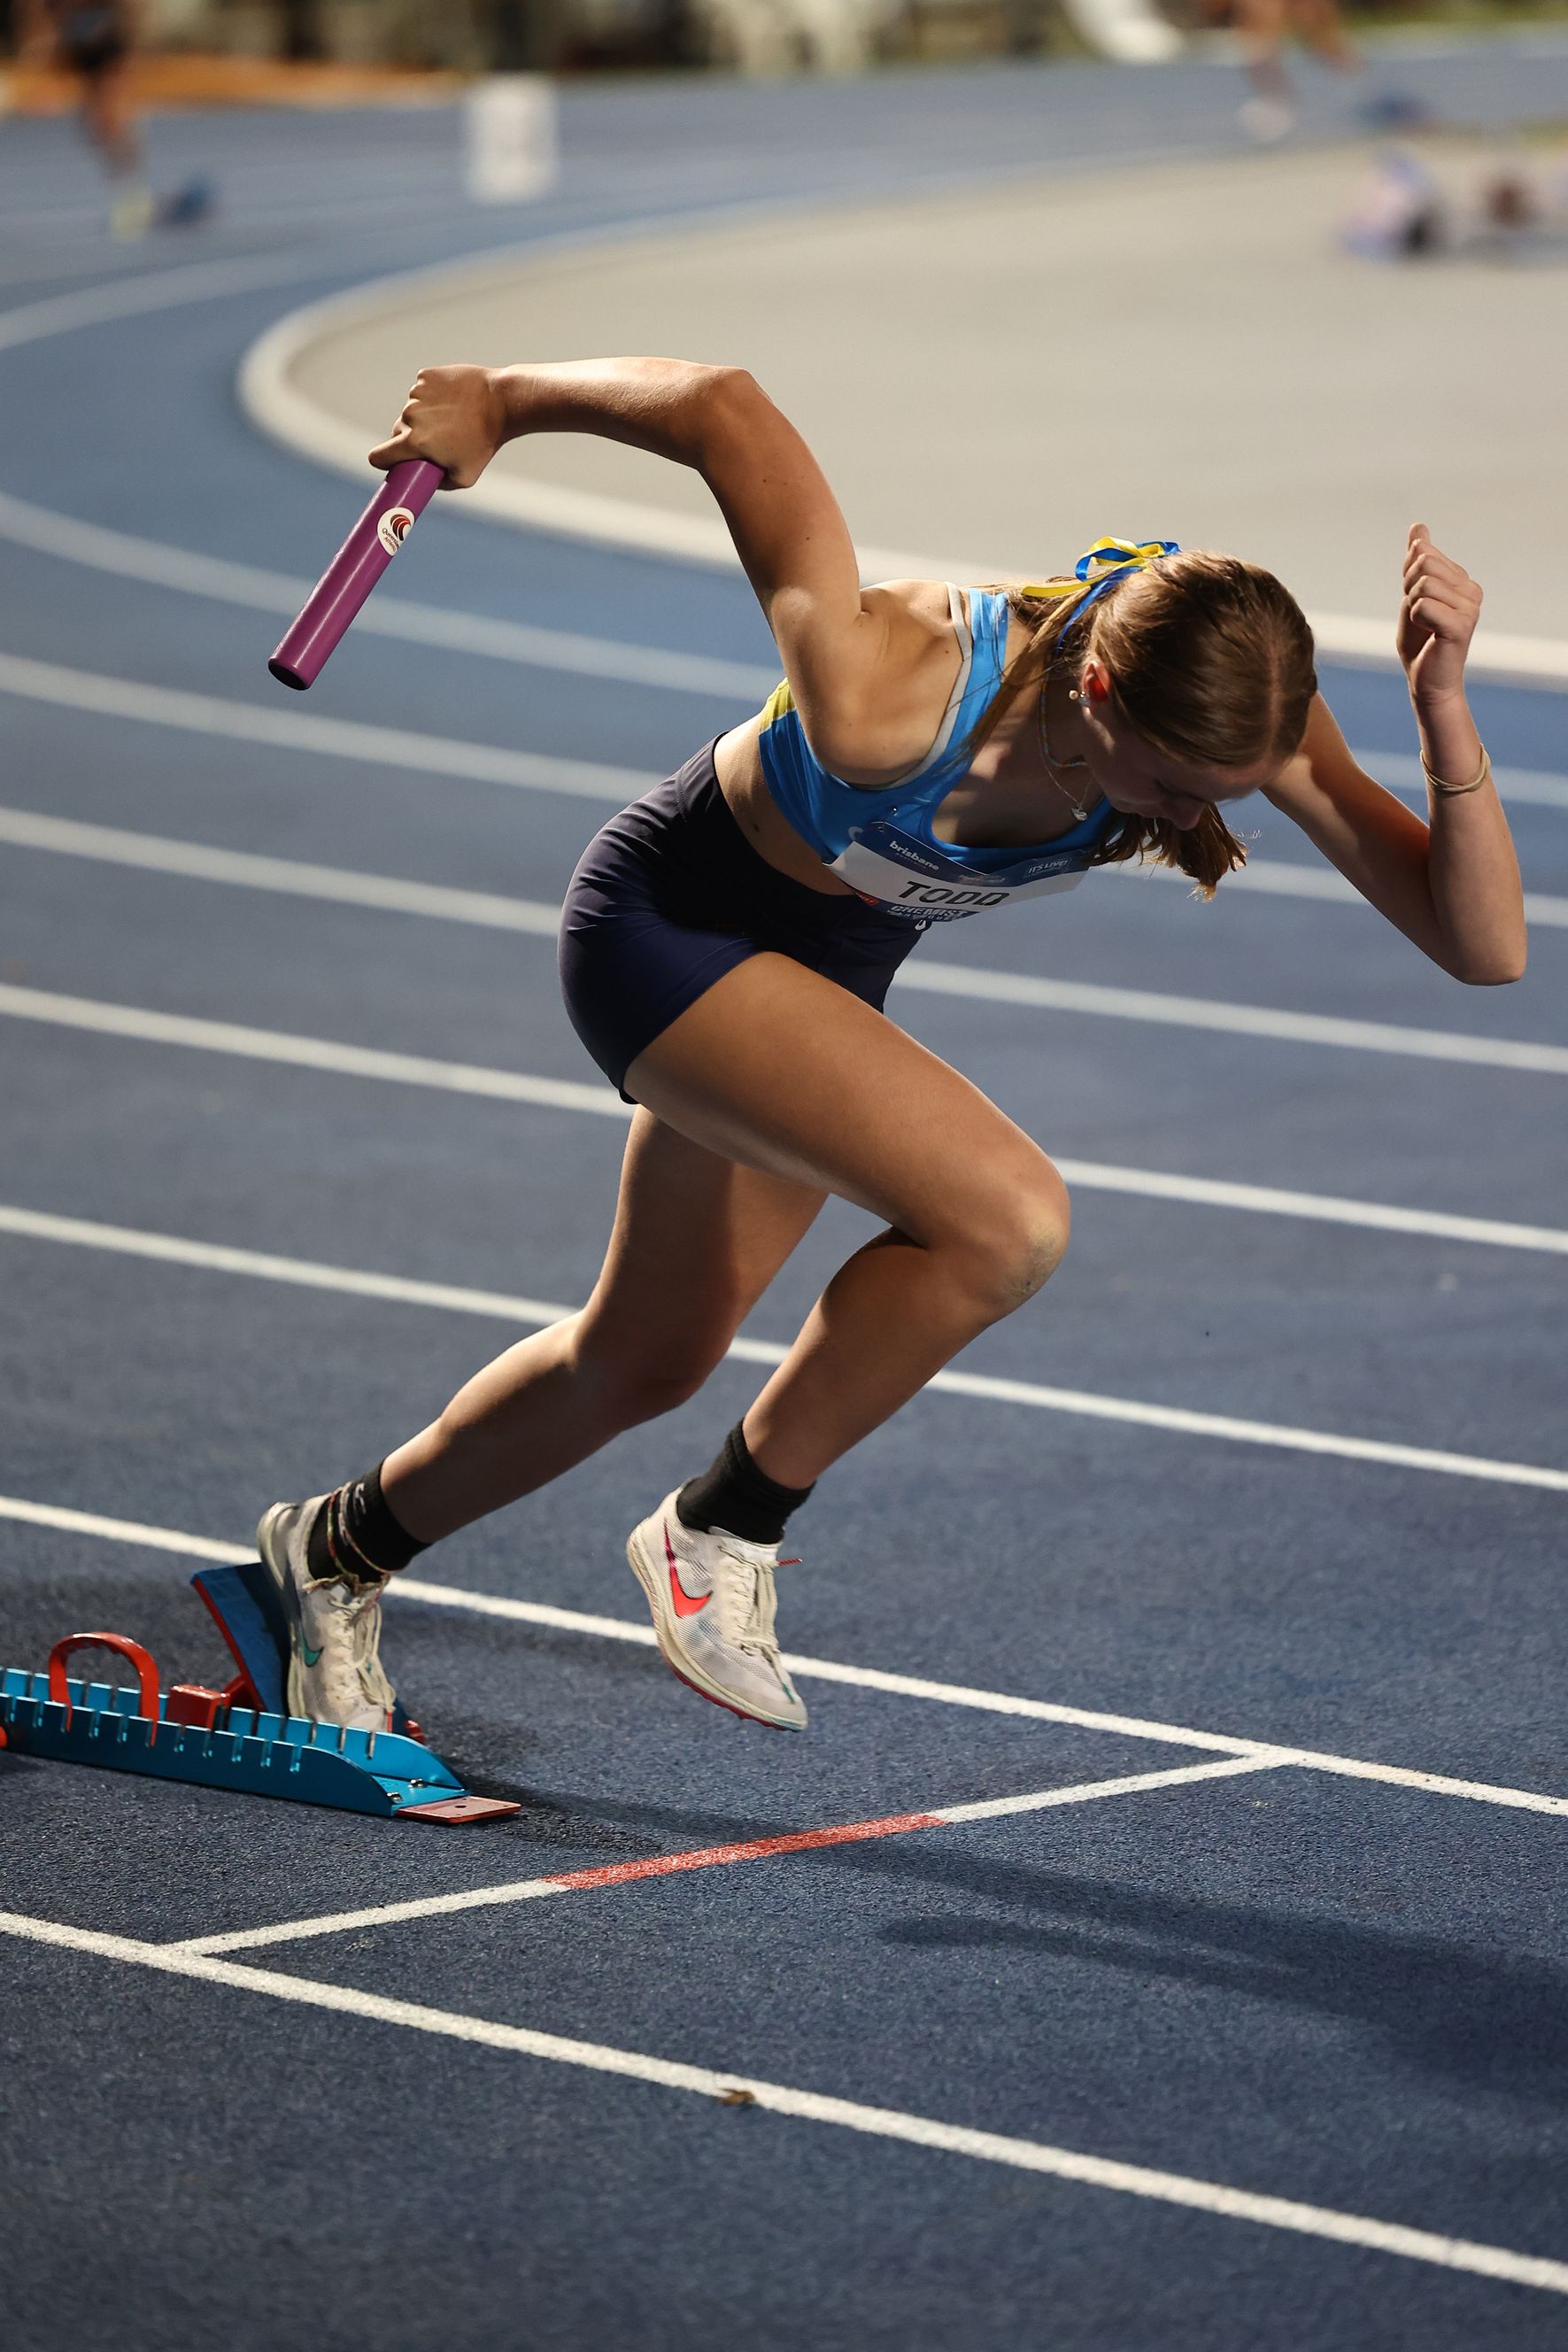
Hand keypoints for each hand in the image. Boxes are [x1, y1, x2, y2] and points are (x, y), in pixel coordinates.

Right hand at [368, 365, 507, 489]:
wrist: (501, 403)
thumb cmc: (485, 443)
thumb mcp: (465, 477)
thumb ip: (439, 484)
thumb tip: (421, 482)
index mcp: (414, 442)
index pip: (379, 456)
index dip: (383, 461)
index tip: (390, 462)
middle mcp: (410, 416)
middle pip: (396, 432)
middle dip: (410, 439)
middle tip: (435, 442)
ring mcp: (417, 393)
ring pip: (410, 410)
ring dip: (422, 416)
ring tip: (450, 419)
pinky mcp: (426, 376)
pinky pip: (421, 390)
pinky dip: (431, 396)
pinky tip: (450, 400)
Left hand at [1397, 523, 1481, 705]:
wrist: (1426, 680)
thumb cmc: (1420, 641)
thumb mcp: (1413, 594)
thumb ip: (1417, 561)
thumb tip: (1418, 526)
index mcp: (1462, 579)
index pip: (1422, 554)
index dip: (1408, 577)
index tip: (1418, 601)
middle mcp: (1472, 589)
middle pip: (1423, 564)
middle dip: (1408, 589)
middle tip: (1419, 615)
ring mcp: (1471, 606)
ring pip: (1422, 585)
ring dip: (1412, 606)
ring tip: (1425, 626)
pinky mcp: (1462, 625)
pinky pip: (1423, 606)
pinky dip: (1416, 619)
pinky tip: (1429, 634)